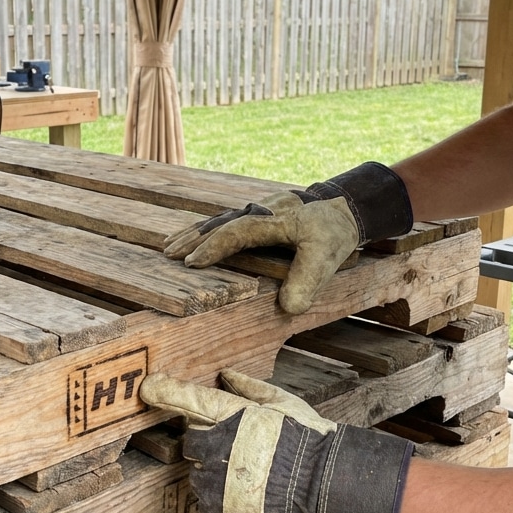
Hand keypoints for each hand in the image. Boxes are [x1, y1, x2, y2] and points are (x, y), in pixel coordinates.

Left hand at [140, 370, 413, 512]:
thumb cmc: (309, 440)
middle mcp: (219, 448)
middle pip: (191, 441)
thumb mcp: (284, 403)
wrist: (328, 490)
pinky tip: (247, 496)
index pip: (191, 400)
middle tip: (234, 448)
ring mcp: (217, 484)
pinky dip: (220, 501)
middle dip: (206, 442)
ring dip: (213, 473)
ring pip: (197, 475)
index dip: (167, 393)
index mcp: (233, 417)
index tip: (148, 387)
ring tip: (248, 476)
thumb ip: (250, 388)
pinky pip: (206, 504)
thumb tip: (227, 374)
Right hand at [164, 163, 412, 314]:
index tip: (191, 263)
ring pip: (218, 220)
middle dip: (192, 239)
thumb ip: (306, 281)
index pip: (234, 233)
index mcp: (270, 220)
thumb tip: (288, 308)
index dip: (213, 248)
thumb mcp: (326, 257)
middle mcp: (258, 211)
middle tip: (167, 253)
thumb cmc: (334, 231)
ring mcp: (256, 210)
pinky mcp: (257, 214)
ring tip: (169, 244)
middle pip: (217, 223)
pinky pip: (225, 220)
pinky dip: (206, 229)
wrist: (345, 205)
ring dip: (194, 232)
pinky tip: (196, 235)